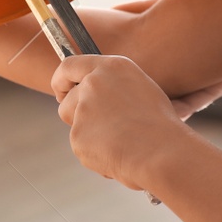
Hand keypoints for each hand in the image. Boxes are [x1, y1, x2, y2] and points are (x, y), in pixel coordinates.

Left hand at [51, 54, 189, 190]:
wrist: (162, 152)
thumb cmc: (160, 126)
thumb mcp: (141, 91)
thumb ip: (114, 89)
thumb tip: (101, 102)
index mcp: (112, 67)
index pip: (70, 66)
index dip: (61, 80)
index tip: (60, 91)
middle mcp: (93, 83)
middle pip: (67, 100)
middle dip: (75, 116)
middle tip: (99, 129)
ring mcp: (83, 109)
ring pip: (75, 126)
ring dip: (90, 136)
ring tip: (120, 143)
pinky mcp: (78, 135)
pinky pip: (82, 148)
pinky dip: (96, 155)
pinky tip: (118, 155)